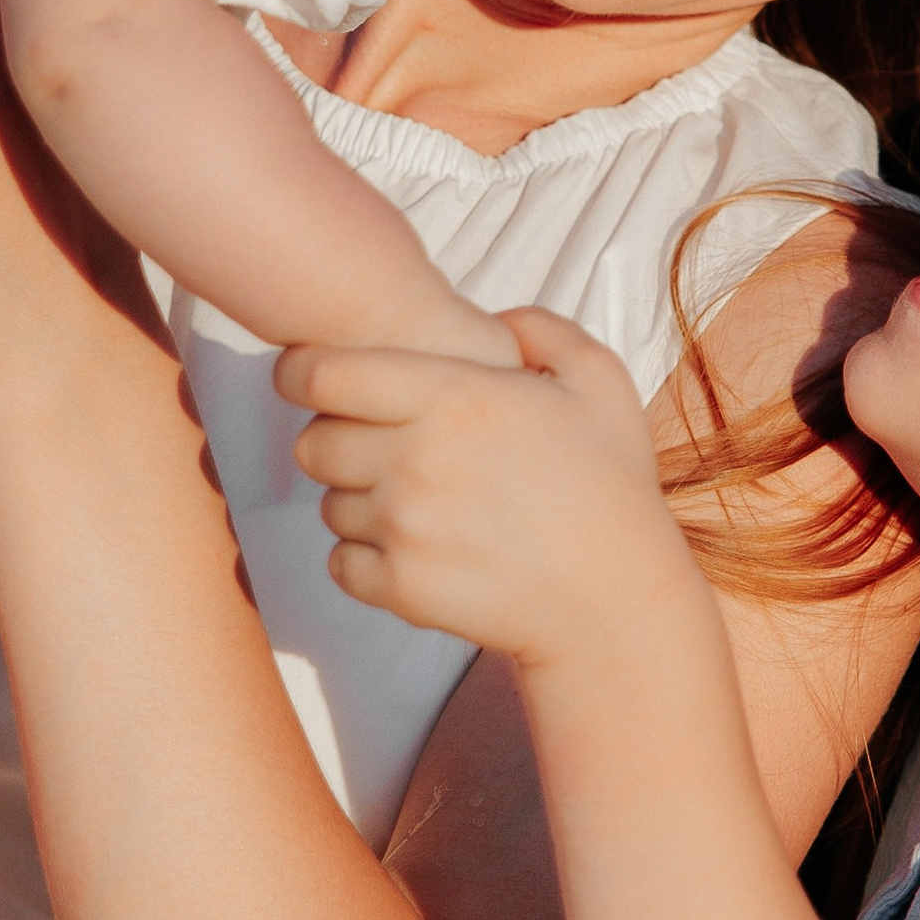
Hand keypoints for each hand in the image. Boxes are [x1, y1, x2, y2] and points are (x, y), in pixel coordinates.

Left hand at [280, 311, 701, 665]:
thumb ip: (543, 331)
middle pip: (312, 442)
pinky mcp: (402, 588)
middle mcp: (417, 460)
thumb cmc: (612, 489)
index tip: (308, 378)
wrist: (617, 599)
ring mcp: (404, 529)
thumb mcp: (600, 381)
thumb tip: (497, 320)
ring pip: (328, 505)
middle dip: (334, 439)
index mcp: (455, 398)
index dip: (302, 372)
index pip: (323, 376)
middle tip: (378, 446)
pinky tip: (414, 549)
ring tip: (416, 505)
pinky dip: (364, 558)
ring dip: (357, 501)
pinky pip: (341, 563)